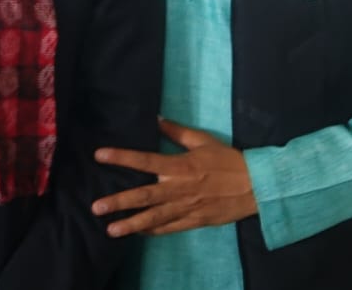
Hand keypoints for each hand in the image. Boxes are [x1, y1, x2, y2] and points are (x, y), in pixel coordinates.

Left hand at [90, 118, 257, 236]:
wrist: (255, 186)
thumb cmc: (228, 159)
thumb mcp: (202, 140)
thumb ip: (176, 131)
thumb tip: (155, 118)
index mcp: (180, 166)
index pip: (145, 160)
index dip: (122, 157)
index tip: (100, 155)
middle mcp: (179, 189)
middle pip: (144, 196)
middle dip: (119, 202)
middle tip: (96, 207)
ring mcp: (186, 208)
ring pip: (154, 218)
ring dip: (132, 224)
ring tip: (111, 230)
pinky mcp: (195, 221)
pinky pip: (170, 228)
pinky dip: (154, 231)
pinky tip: (138, 233)